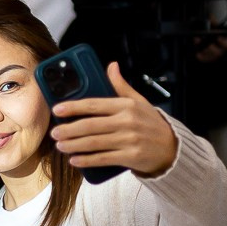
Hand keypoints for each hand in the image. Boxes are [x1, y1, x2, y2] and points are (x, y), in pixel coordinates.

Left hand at [49, 61, 179, 175]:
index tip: (57, 109)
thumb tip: (111, 65)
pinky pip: (104, 158)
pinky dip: (87, 160)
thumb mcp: (139, 101)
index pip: (94, 104)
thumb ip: (121, 85)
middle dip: (69, 129)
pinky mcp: (131, 157)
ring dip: (74, 145)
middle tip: (54, 132)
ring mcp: (129, 140)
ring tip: (60, 145)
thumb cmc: (151, 123)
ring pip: (95, 142)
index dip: (73, 107)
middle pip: (91, 125)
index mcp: (126, 105)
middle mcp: (128, 122)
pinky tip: (75, 159)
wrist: (172, 148)